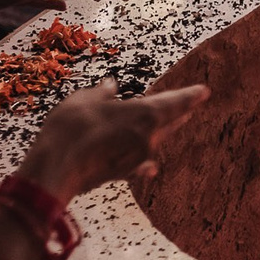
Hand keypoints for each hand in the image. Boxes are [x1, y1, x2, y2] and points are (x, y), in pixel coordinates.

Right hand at [16, 79, 208, 202]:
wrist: (55, 170)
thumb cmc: (71, 128)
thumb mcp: (84, 100)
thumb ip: (102, 92)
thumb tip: (111, 85)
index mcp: (145, 114)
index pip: (176, 102)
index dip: (190, 96)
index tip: (204, 92)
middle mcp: (148, 138)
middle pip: (170, 123)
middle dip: (179, 113)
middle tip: (190, 107)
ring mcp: (138, 158)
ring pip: (155, 142)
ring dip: (161, 133)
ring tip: (167, 125)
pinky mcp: (123, 174)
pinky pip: (141, 166)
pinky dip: (147, 164)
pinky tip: (153, 167)